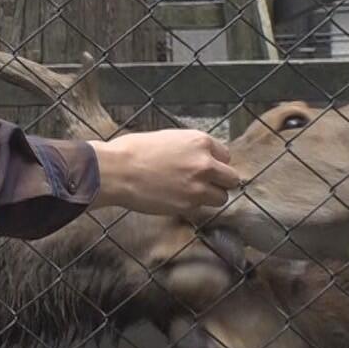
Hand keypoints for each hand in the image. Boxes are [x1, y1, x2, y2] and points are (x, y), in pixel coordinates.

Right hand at [86, 129, 239, 219]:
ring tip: (191, 194)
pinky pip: (201, 209)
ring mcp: (198, 187)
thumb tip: (201, 158)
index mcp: (200, 142)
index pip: (226, 156)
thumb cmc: (134, 151)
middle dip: (220, 182)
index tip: (204, 167)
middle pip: (232, 179)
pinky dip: (192, 207)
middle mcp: (205, 164)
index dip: (215, 163)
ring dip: (210, 197)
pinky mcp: (188, 206)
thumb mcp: (169, 138)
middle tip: (205, 184)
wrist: (116, 171)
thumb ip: (190, 149)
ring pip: (222, 197)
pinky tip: (176, 199)